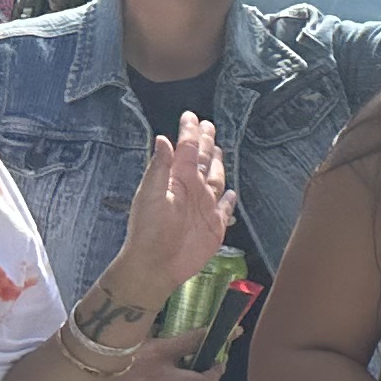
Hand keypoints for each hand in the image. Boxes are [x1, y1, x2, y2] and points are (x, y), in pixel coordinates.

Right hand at [96, 325, 226, 380]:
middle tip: (214, 369)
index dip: (221, 334)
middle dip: (215, 375)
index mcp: (161, 352)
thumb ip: (150, 325)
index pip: (199, 339)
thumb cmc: (103, 348)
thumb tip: (162, 316)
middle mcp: (165, 378)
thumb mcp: (130, 331)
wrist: (79, 376)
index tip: (235, 331)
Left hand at [100, 115, 235, 309]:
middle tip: (208, 124)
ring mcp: (205, 207)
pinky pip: (226, 208)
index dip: (189, 132)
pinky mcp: (215, 225)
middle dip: (206, 142)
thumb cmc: (149, 230)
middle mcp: (192, 189)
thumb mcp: (151, 196)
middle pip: (202, 160)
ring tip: (218, 150)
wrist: (156, 264)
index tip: (191, 116)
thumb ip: (159, 168)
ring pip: (215, 178)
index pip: (186, 149)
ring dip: (217, 164)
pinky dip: (229, 200)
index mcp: (177, 179)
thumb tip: (164, 138)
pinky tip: (231, 193)